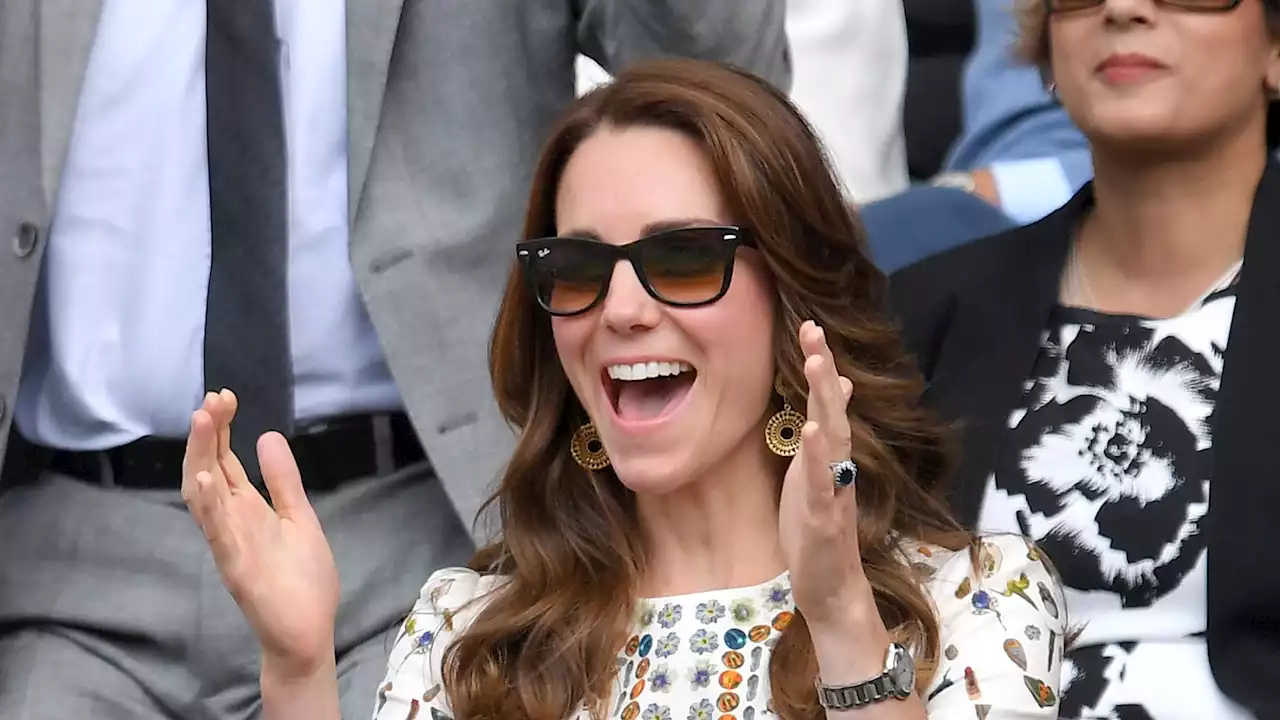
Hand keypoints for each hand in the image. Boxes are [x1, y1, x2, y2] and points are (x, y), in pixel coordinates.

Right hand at [182, 390, 339, 677]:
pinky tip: (206, 480)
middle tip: (211, 398)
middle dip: (206, 434)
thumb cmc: (302, 579)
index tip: (223, 397)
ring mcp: (230, 544)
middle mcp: (231, 522)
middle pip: (209, 470)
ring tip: (200, 422)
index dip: (220, 430)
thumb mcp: (298, 516)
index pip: (224, 461)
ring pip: (204, 496)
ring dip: (200, 459)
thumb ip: (282, 480)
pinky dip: (209, 507)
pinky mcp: (237, 567)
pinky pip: (217, 534)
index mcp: (247, 509)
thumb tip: (267, 436)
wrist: (307, 633)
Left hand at [778, 321, 869, 626]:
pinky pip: (821, 482)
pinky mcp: (823, 517)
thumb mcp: (816, 468)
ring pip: (833, 438)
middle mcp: (837, 463)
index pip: (824, 400)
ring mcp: (833, 488)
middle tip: (812, 329)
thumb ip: (826, 427)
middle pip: (832, 408)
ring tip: (816, 365)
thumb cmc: (817, 525)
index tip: (808, 325)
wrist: (829, 583)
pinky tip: (812, 432)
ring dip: (825, 401)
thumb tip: (841, 383)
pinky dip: (818, 457)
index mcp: (829, 453)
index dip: (818, 363)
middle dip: (822, 368)